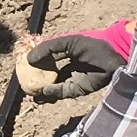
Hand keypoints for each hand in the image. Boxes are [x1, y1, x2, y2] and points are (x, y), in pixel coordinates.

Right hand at [18, 20, 134, 101]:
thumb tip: (29, 58)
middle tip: (24, 82)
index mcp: (67, 53)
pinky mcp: (78, 89)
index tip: (23, 65)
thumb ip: (49, 48)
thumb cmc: (92, 45)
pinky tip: (44, 91)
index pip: (47, 59)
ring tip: (31, 94)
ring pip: (54, 86)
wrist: (113, 58)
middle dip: (37, 79)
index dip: (36, 62)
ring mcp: (74, 79)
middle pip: (49, 74)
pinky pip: (62, 92)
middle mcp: (69, 66)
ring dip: (42, 91)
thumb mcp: (68, 43)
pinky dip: (53, 92)